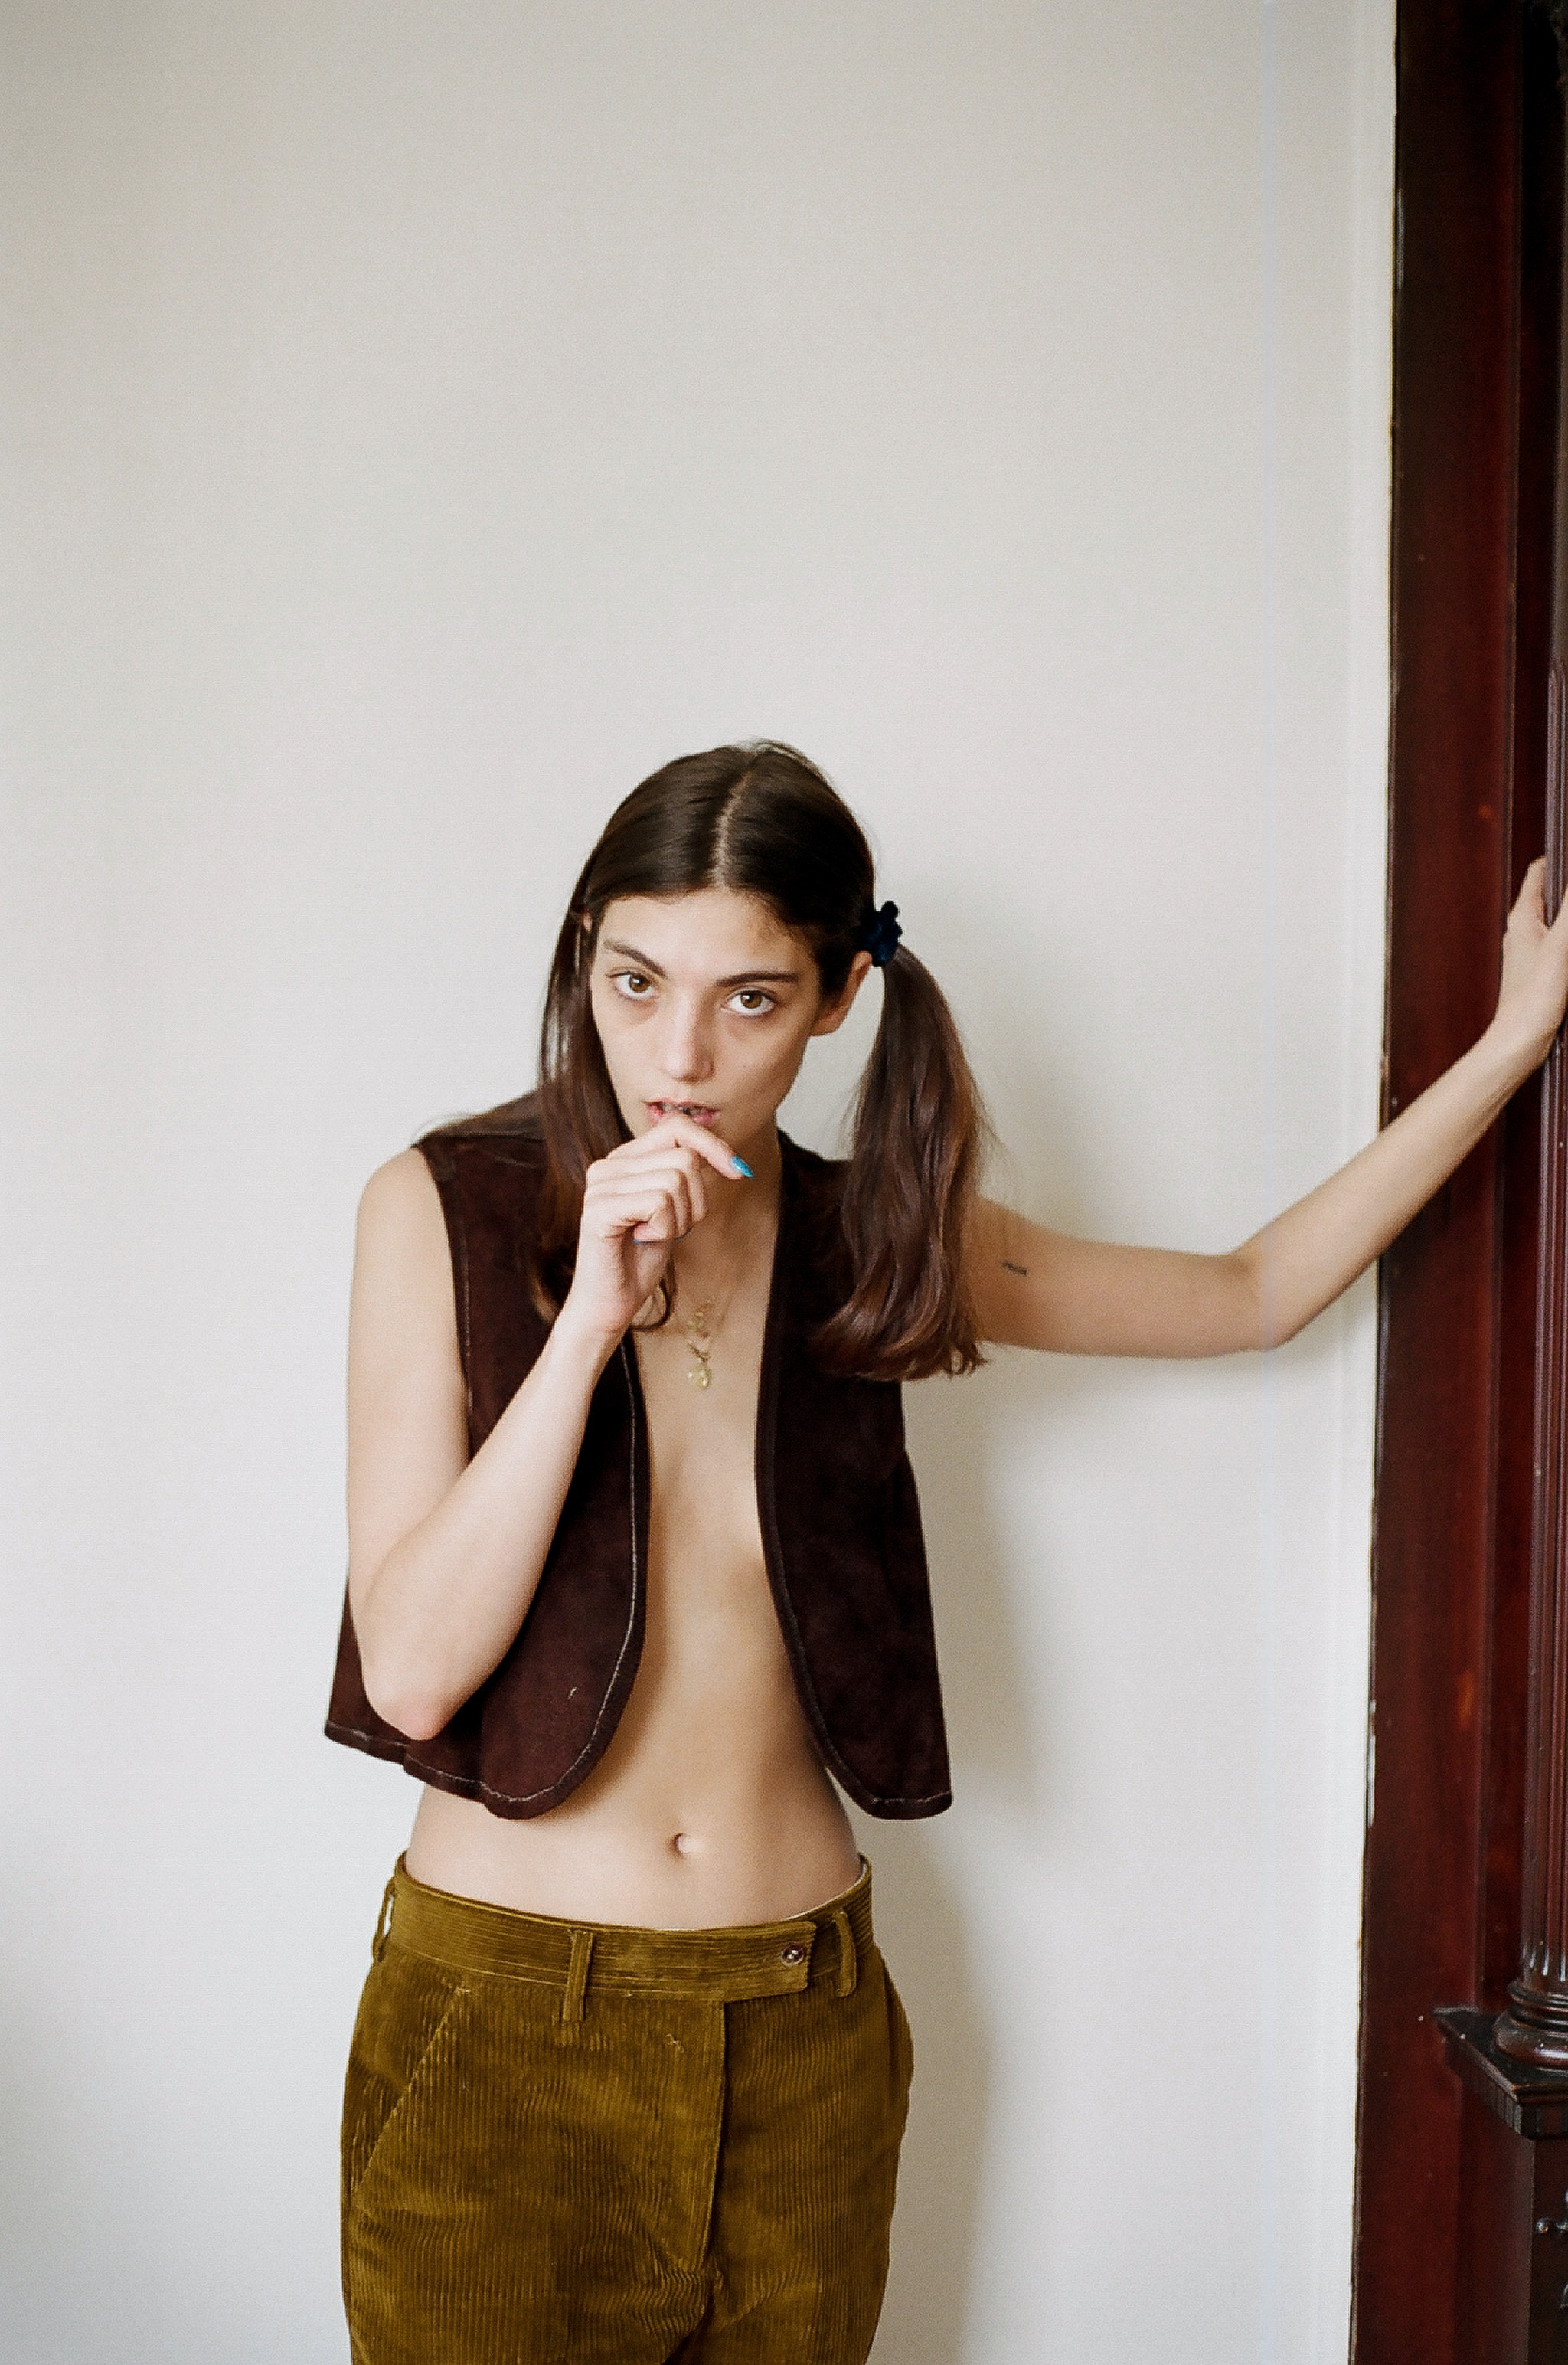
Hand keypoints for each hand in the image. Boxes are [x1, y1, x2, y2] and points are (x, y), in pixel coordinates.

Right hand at [557, 1112, 750, 1344]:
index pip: (677, 1126)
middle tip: (672, 1228)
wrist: (610, 1302)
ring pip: (675, 1180)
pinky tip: (641, 1240)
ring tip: (654, 1236)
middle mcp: (608, 1165)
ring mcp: (600, 1186)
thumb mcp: (674, 1209)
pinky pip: (659, 1203)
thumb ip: (687, 1176)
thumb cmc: (642, 1257)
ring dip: (680, 1220)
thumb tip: (731, 1158)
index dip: (713, 1145)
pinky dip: (664, 1229)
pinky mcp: (599, 1209)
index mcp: (625, 1159)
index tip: (738, 1172)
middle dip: (697, 1200)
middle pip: (684, 1157)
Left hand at [1489, 857, 1567, 1072]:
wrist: (1519, 1043)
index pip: (1541, 870)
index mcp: (1523, 917)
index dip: (1563, 856)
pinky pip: (1562, 945)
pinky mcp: (1541, 972)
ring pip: (1560, 921)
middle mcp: (1524, 930)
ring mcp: (1532, 951)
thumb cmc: (1534, 998)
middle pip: (1554, 894)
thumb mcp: (1562, 944)